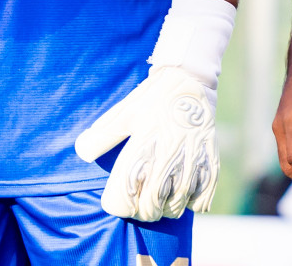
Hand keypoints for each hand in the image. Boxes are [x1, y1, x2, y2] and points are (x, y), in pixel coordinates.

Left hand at [75, 66, 218, 221]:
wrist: (189, 80)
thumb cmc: (152, 99)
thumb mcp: (123, 113)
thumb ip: (102, 136)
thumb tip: (82, 153)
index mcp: (141, 147)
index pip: (124, 197)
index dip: (117, 203)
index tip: (116, 198)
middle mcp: (166, 158)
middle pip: (150, 208)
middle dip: (140, 211)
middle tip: (138, 202)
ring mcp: (190, 163)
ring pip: (175, 208)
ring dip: (165, 209)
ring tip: (160, 198)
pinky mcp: (210, 164)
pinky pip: (201, 201)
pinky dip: (190, 204)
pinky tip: (182, 192)